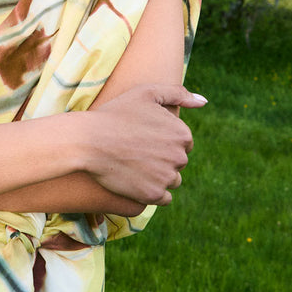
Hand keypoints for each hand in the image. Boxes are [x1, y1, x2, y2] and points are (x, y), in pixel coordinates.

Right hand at [81, 84, 206, 206]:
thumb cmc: (115, 114)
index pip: (184, 143)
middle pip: (178, 162)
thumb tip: (203, 102)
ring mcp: (166, 177)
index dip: (164, 141)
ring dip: (159, 177)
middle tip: (137, 152)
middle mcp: (179, 156)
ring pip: (172, 180)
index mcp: (182, 133)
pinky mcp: (152, 195)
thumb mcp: (146, 92)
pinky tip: (137, 181)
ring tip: (136, 167)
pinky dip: (153, 192)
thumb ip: (178, 94)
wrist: (88, 141)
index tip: (145, 139)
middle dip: (163, 159)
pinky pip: (163, 198)